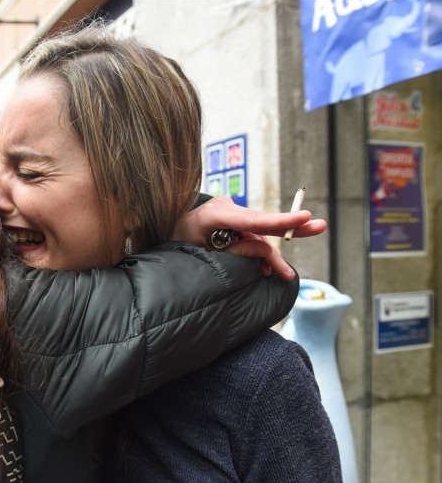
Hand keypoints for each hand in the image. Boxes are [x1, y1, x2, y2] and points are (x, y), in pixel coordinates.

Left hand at [171, 196, 326, 278]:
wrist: (163, 238)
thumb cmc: (177, 248)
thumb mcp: (202, 256)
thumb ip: (233, 253)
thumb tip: (264, 250)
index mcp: (212, 215)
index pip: (252, 220)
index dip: (280, 221)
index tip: (304, 218)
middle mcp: (223, 209)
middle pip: (261, 222)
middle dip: (289, 229)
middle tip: (319, 226)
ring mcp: (227, 212)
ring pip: (257, 234)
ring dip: (269, 255)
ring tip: (283, 273)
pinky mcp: (230, 220)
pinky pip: (250, 236)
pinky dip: (258, 252)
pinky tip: (265, 269)